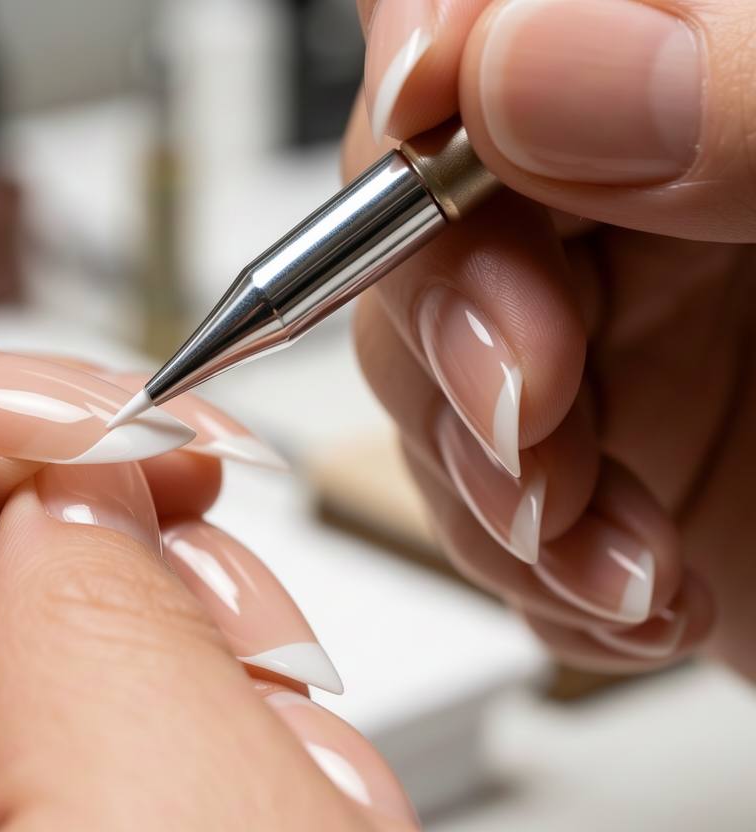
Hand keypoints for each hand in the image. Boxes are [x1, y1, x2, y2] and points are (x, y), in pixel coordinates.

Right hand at [349, 0, 755, 677]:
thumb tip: (522, 65)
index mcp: (724, 71)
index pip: (497, 7)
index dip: (428, 44)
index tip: (425, 119)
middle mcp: (656, 193)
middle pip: (424, 204)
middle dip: (452, 323)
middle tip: (535, 413)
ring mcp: (624, 336)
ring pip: (426, 365)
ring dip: (487, 477)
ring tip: (612, 551)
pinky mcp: (614, 465)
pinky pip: (480, 498)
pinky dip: (529, 568)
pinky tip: (631, 591)